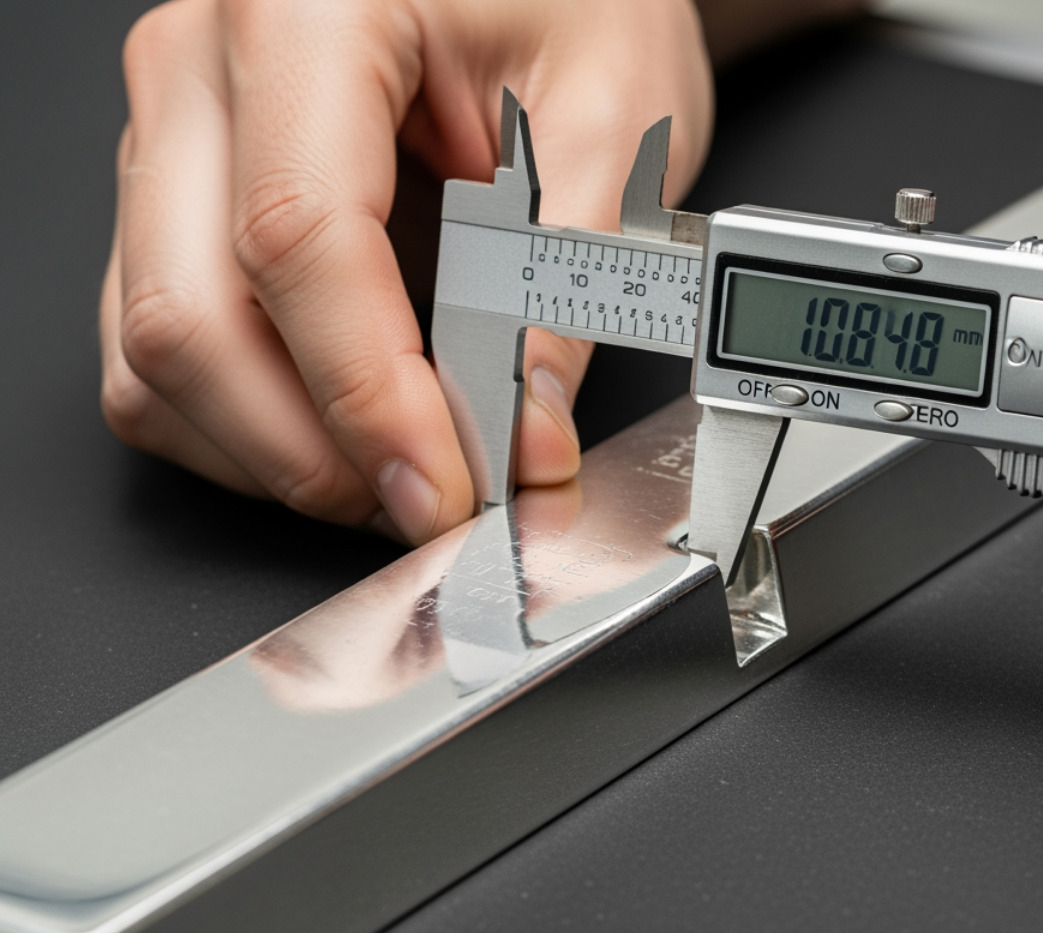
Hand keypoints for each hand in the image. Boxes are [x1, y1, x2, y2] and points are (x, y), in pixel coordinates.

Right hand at [99, 0, 712, 543]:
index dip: (371, 394)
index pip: (298, 239)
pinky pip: (160, 353)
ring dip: (279, 453)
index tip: (449, 482)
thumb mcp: (612, 118)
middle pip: (192, 317)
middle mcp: (201, 70)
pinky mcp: (176, 202)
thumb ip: (564, 277)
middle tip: (436, 500)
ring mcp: (171, 139)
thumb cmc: (571, 2)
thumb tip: (523, 430)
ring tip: (406, 470)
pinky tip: (346, 434)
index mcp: (304, 11)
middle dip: (317, 452)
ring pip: (157, 354)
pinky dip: (247, 426)